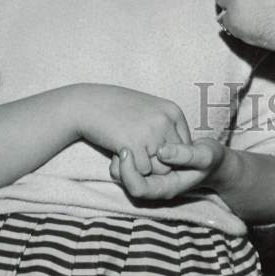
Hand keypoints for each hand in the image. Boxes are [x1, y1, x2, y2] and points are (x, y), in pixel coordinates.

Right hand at [73, 84, 190, 174]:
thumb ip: (165, 128)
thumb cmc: (118, 109)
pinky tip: (119, 152)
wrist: (89, 104)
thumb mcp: (150, 112)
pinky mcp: (135, 144)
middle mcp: (167, 120)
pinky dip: (131, 168)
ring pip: (160, 169)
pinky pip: (142, 172)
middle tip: (138, 153)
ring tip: (130, 152)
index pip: (186, 147)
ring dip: (144, 167)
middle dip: (158, 164)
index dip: (169, 155)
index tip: (152, 151)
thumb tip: (180, 156)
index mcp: (173, 111)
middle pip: (175, 160)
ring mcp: (152, 132)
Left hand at [109, 139, 227, 201]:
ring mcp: (152, 177)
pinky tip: (129, 139)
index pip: (138, 189)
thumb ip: (185, 155)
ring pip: (124, 177)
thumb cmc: (210, 159)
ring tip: (121, 142)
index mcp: (166, 187)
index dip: (128, 172)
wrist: (214, 161)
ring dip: (119, 162)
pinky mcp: (150, 167)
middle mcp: (156, 186)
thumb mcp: (204, 156)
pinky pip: (130, 166)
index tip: (126, 150)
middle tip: (120, 145)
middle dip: (119, 167)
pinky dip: (126, 155)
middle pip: (126, 184)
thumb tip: (161, 151)